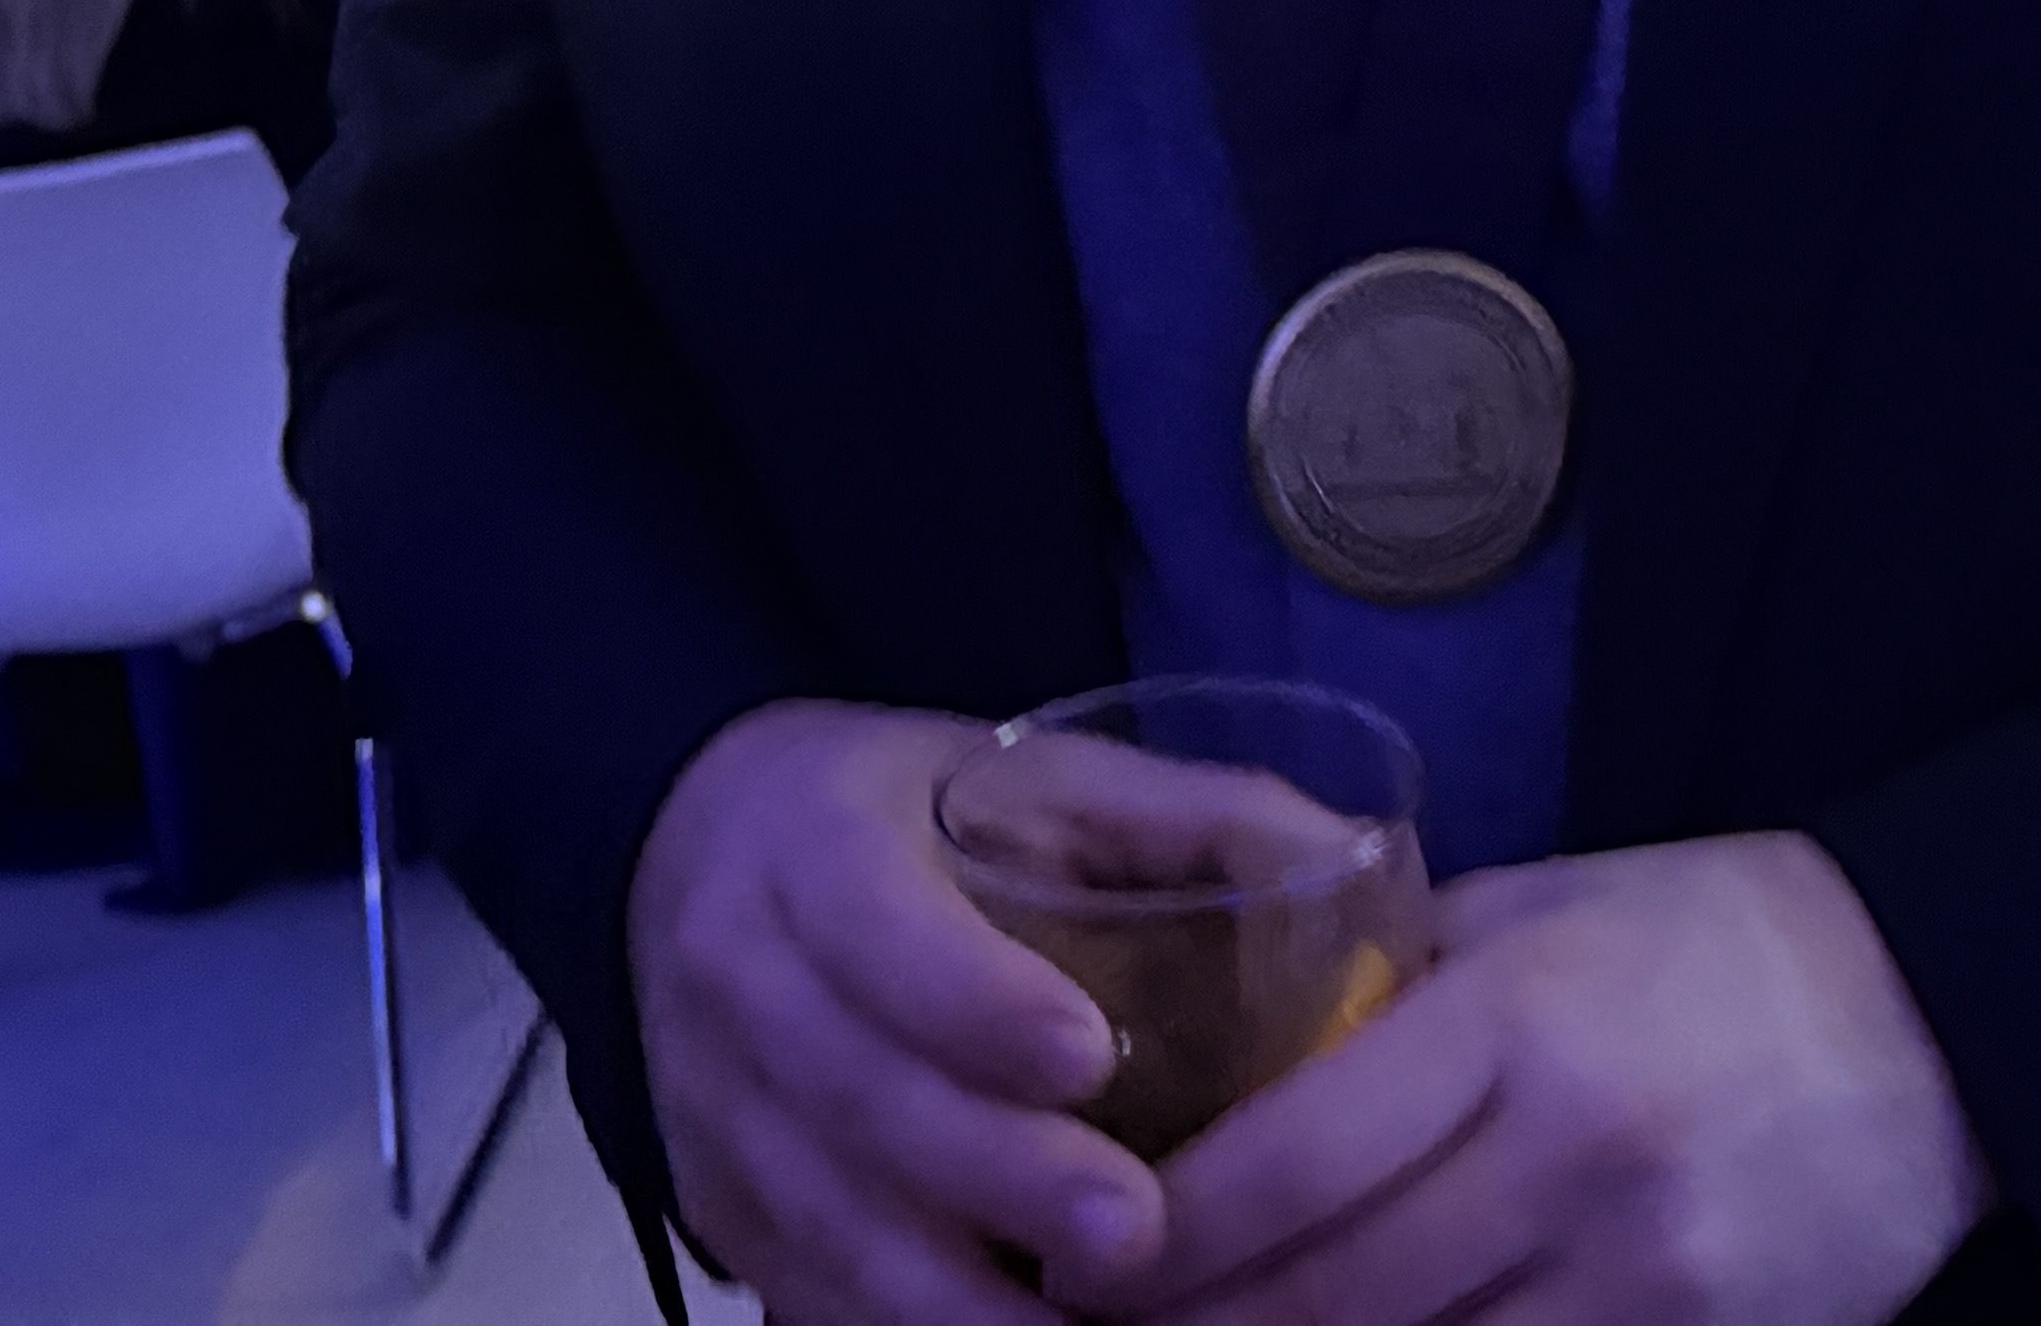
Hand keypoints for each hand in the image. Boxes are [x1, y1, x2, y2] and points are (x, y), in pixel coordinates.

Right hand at [630, 702, 1159, 1321]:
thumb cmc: (903, 815)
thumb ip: (1175, 812)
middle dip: (1002, 1180)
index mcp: (812, 851)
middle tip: (1136, 1233)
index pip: (877, 931)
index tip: (1086, 1054)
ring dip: (963, 1306)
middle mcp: (743, 990)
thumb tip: (1350, 852)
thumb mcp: (1021, 769)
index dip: (973, 1000)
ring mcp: (720, 1120)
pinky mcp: (725, 1219)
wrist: (691, 857)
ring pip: (832, 1233)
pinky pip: (813, 1301)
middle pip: (863, 1106)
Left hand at [1066, 833, 1984, 1325]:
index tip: (1080, 1262)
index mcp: (1525, 1018)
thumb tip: (1239, 1060)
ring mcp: (1649, 1278)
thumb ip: (1400, 986)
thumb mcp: (1552, 909)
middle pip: (1327, 1300)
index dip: (1161, 1239)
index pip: (1289, 1159)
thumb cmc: (1724, 940)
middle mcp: (1576, 1156)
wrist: (1948, 1014)